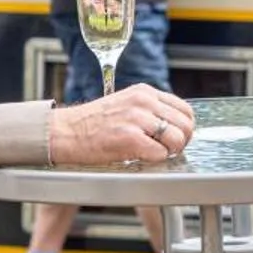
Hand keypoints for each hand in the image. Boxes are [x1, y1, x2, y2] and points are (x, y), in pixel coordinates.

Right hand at [51, 84, 196, 164]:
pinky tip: (140, 157)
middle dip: (181, 142)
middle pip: (186, 125)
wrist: (66, 132)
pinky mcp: (130, 138)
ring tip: (154, 153)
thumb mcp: (126, 105)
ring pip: (177, 139)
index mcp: (145, 92)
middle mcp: (143, 101)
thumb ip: (150, 110)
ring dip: (169, 151)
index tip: (175, 138)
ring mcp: (137, 118)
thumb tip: (175, 126)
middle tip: (167, 150)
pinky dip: (155, 159)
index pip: (185, 109)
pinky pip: (160, 153)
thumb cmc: (93, 124)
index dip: (184, 128)